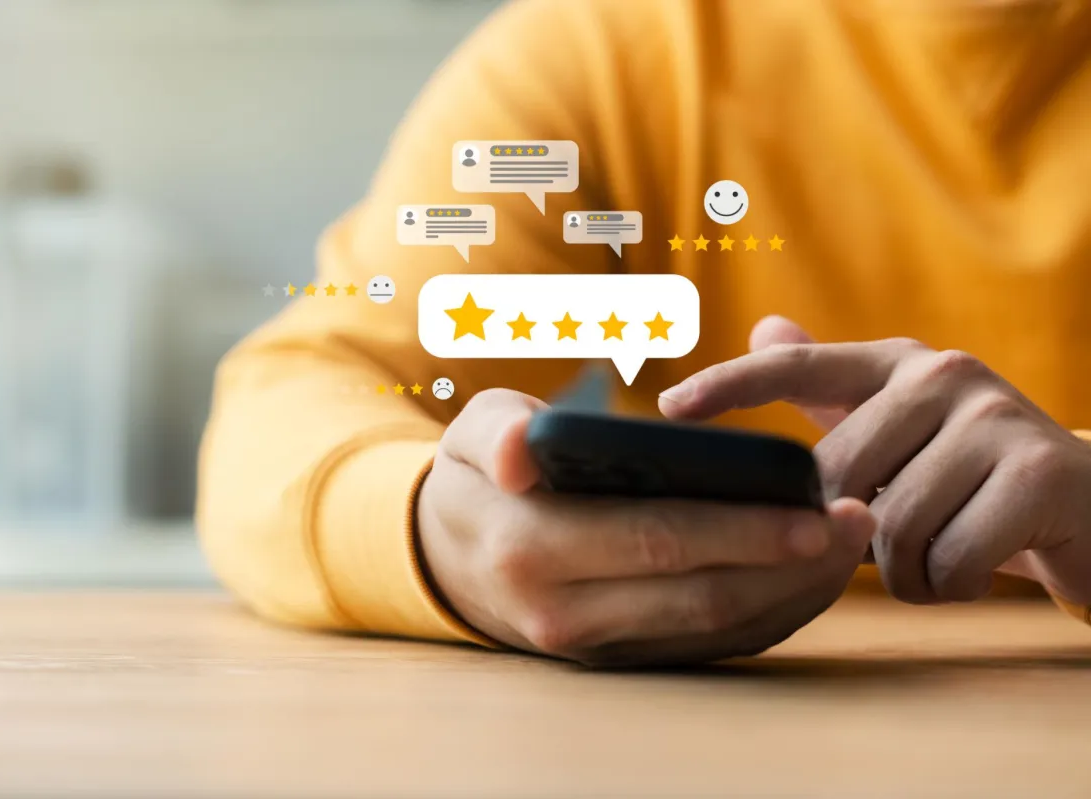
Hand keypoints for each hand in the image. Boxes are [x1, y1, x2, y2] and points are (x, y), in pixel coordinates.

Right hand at [416, 388, 875, 666]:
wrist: (451, 561)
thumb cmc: (478, 481)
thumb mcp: (470, 437)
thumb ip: (498, 433)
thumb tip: (521, 453)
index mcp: (530, 547)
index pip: (654, 539)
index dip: (741, 527)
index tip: (814, 506)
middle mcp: (564, 613)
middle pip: (700, 592)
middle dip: (789, 561)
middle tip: (858, 519)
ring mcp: (596, 647)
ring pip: (715, 627)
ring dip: (792, 591)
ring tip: (850, 544)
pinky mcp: (622, 659)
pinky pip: (710, 643)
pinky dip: (768, 613)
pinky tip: (808, 574)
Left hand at [659, 316, 1090, 606]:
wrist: (1088, 511)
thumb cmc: (970, 479)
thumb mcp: (901, 432)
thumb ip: (833, 391)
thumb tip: (764, 326)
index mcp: (897, 364)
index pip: (798, 366)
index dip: (730, 387)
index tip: (668, 408)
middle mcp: (943, 374)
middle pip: (838, 477)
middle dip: (853, 532)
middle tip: (898, 540)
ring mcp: (994, 418)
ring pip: (890, 527)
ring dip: (906, 570)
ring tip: (943, 554)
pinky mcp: (1038, 473)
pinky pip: (947, 560)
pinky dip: (950, 586)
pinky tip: (977, 568)